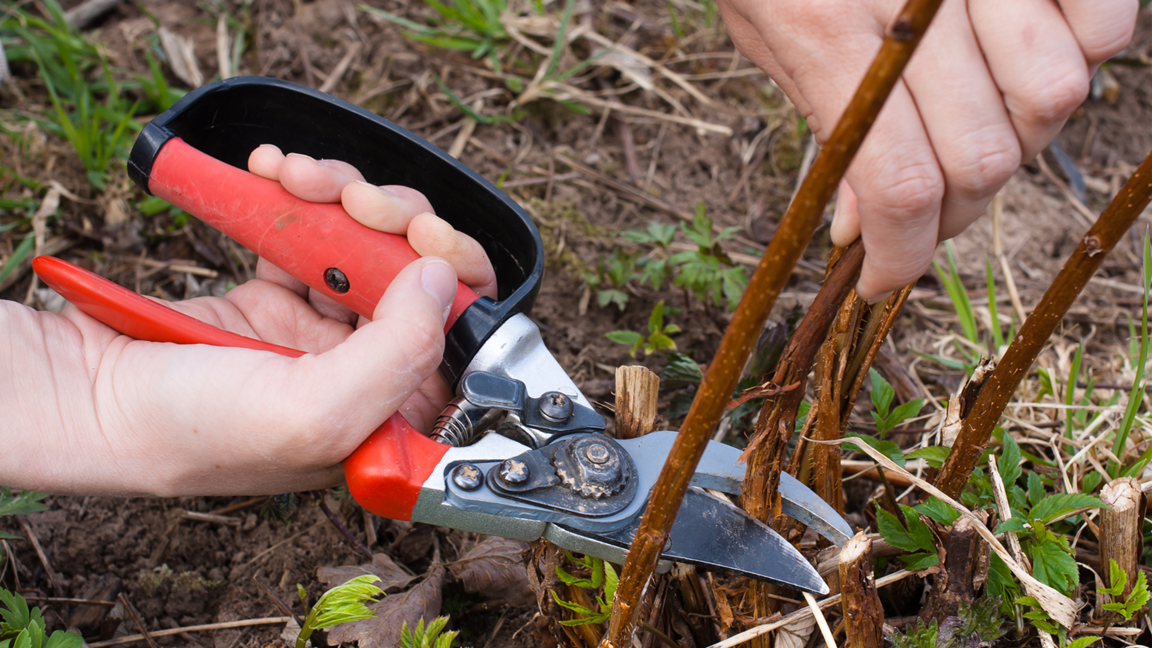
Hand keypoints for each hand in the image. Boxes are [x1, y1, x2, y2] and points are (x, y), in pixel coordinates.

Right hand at [0, 146, 495, 496]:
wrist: (80, 395)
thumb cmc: (189, 430)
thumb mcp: (313, 413)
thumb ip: (397, 353)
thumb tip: (442, 280)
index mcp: (387, 416)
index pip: (458, 341)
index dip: (456, 281)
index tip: (427, 239)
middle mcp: (361, 373)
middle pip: (419, 278)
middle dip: (396, 222)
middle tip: (361, 201)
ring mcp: (317, 331)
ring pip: (367, 243)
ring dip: (345, 196)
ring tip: (303, 176)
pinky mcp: (275, 294)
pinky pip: (309, 231)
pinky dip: (298, 195)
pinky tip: (275, 171)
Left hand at [716, 0, 1137, 298]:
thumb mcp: (769, 32)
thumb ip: (830, 129)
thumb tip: (869, 231)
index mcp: (830, 28)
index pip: (899, 183)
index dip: (903, 255)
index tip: (885, 278)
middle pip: (986, 155)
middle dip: (950, 211)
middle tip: (918, 209)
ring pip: (1056, 96)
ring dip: (1015, 137)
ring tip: (967, 126)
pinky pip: (1104, 24)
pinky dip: (1076, 55)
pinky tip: (1015, 58)